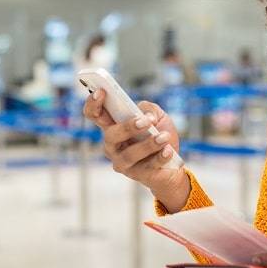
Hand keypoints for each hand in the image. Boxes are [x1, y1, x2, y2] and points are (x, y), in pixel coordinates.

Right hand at [83, 89, 189, 210]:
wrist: (173, 163)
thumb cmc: (159, 134)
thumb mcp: (157, 116)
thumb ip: (150, 109)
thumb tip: (145, 115)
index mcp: (113, 126)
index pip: (94, 114)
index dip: (93, 103)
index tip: (102, 92)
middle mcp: (112, 145)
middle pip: (110, 135)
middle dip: (128, 127)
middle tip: (146, 121)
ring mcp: (122, 162)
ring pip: (129, 154)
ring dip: (148, 145)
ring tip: (164, 137)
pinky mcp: (137, 175)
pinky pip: (147, 167)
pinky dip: (159, 157)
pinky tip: (168, 150)